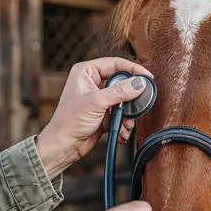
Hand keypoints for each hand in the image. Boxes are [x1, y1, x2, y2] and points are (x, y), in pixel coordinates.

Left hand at [36, 57, 152, 179]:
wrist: (64, 146)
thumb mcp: (96, 103)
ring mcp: (99, 98)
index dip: (133, 69)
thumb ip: (119, 92)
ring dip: (128, 114)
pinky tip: (122, 131)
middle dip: (130, 98)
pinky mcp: (104, 112)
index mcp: (87, 72)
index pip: (115, 64)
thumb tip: (139, 83)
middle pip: (122, 83)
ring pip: (123, 100)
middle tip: (139, 104)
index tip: (147, 77)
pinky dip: (124, 122)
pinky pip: (121, 113)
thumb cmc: (69, 122)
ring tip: (126, 123)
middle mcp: (93, 82)